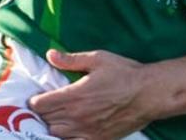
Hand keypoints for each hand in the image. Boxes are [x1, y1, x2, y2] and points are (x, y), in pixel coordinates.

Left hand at [29, 50, 157, 139]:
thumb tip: (50, 54)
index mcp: (74, 95)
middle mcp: (77, 116)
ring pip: (55, 134)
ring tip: (57, 117)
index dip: (35, 100)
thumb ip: (72, 59)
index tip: (38, 96)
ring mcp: (86, 131)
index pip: (40, 104)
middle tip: (46, 106)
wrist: (149, 94)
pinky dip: (66, 137)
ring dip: (52, 125)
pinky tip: (70, 130)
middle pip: (45, 120)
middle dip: (42, 113)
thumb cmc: (125, 73)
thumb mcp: (98, 59)